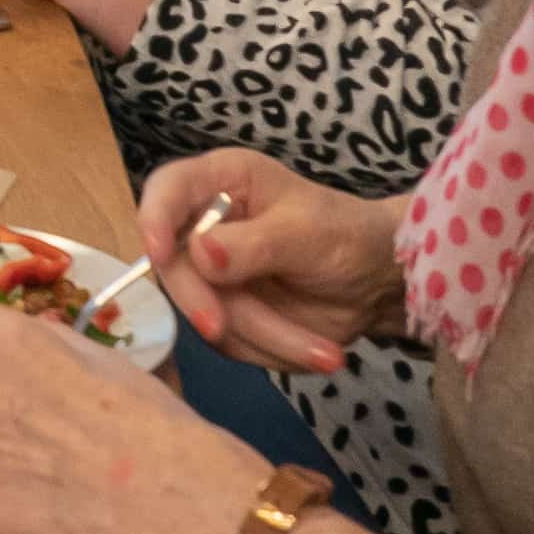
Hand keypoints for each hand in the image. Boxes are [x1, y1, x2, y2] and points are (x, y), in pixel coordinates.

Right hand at [136, 148, 403, 381]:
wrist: (380, 285)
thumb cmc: (349, 236)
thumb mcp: (309, 233)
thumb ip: (255, 242)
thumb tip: (199, 251)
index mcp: (223, 181)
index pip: (166, 189)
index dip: (154, 218)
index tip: (161, 254)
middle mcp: (207, 225)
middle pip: (175, 267)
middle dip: (209, 304)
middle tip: (226, 329)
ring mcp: (213, 275)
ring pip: (206, 313)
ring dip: (265, 337)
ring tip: (325, 351)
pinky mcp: (226, 314)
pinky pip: (229, 343)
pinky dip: (271, 352)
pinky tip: (312, 348)